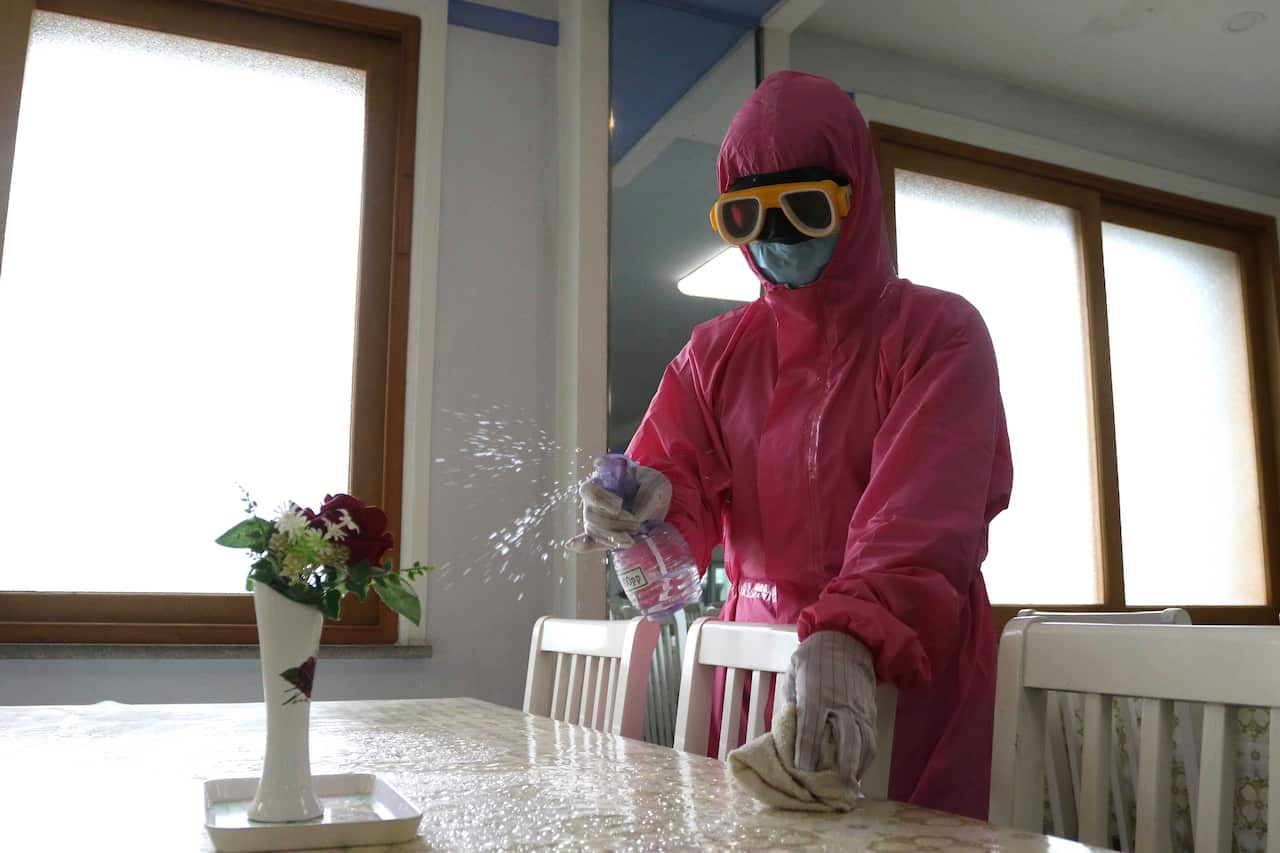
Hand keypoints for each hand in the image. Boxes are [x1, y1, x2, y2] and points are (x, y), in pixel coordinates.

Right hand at [566, 458, 670, 552]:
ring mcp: (596, 515)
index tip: (619, 505)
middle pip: (591, 513)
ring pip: (592, 528)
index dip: (600, 499)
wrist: (657, 499)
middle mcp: (594, 498)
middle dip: (613, 522)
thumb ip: (646, 498)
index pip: (589, 490)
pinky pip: (589, 539)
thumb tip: (636, 517)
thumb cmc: (653, 485)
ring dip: (611, 536)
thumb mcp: (655, 485)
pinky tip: (571, 545)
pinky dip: (585, 545)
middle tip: (636, 522)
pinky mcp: (601, 531)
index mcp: (604, 480)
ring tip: (631, 538)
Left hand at [783, 631, 877, 789]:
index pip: (811, 726)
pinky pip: (871, 739)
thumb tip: (783, 728)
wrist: (847, 640)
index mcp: (817, 692)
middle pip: (846, 738)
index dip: (806, 750)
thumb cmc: (814, 657)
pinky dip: (866, 759)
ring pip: (864, 742)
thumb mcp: (794, 672)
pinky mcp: (870, 712)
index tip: (801, 769)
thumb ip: (789, 699)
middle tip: (832, 788)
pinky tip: (857, 772)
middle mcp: (842, 702)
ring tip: (847, 788)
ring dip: (857, 767)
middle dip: (841, 765)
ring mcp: (859, 708)